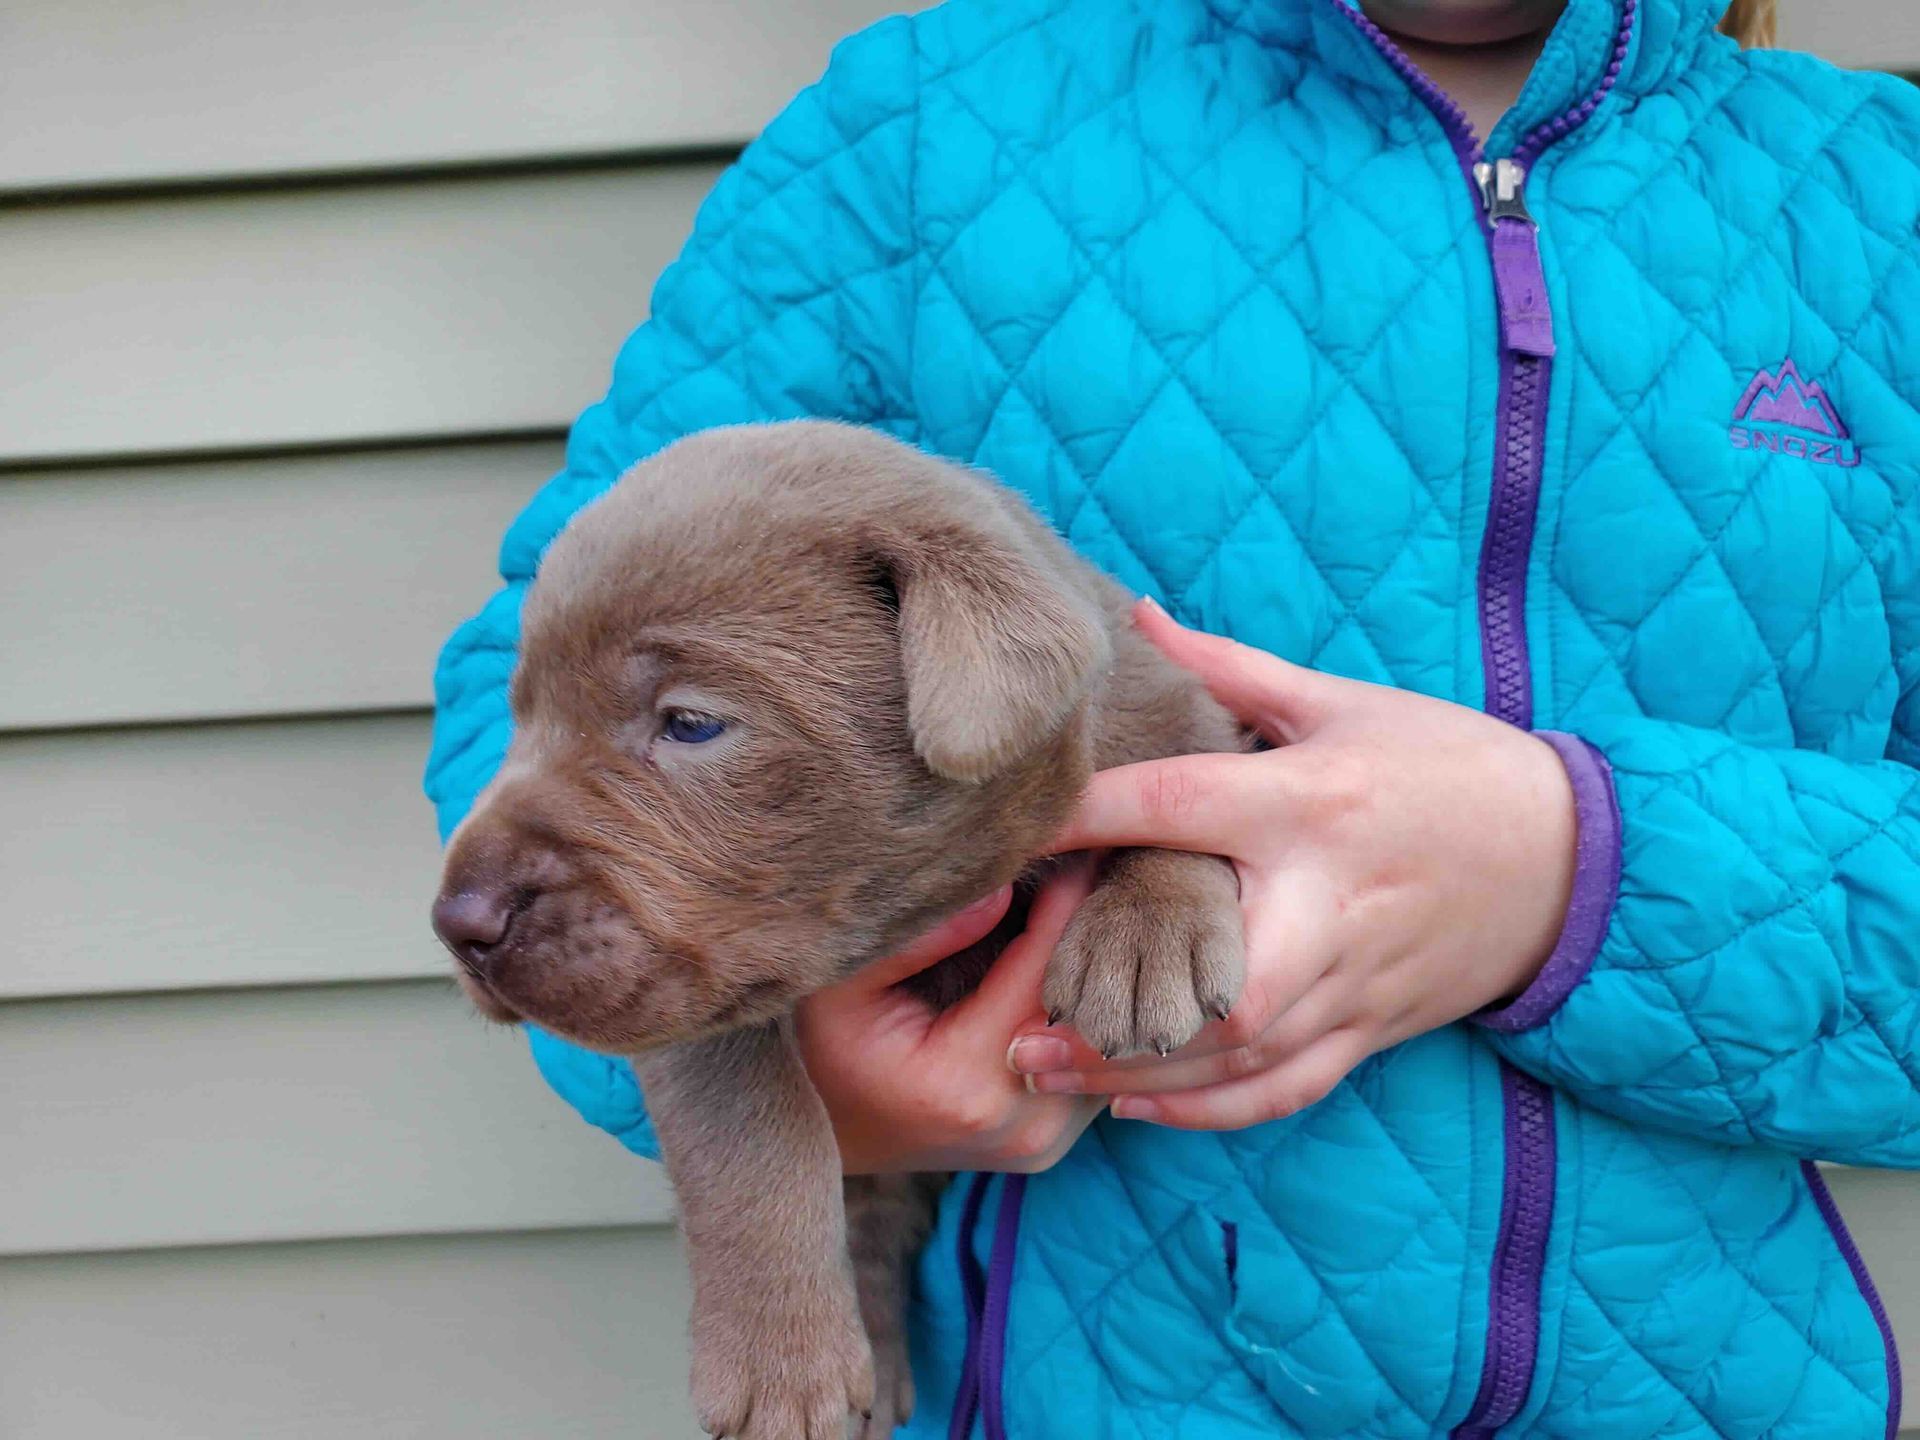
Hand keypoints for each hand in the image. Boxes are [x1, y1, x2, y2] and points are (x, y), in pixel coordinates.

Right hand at [796, 865, 1107, 1173]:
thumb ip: (916, 937)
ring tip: (1095, 894)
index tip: (1076, 842)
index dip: (1064, 903)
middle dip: (1091, 930)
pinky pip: (1089, 1060)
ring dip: (1098, 970)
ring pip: (1100, 1037)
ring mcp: (1043, 1141)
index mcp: (968, 1086)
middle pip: (1087, 1008)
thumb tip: (999, 887)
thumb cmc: (824, 1053)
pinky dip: (1088, 1006)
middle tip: (1100, 854)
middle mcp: (1021, 1125)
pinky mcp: (1053, 1140)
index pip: (1044, 973)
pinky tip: (1079, 954)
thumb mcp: (841, 986)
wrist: (829, 1137)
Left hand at [1009, 599, 1576, 1129]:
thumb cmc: (1444, 763)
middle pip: (1219, 979)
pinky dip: (1208, 1108)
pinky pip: (1284, 1087)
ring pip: (1240, 1052)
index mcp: (1312, 805)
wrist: (1572, 859)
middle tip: (1016, 1020)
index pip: (1180, 808)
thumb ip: (1233, 670)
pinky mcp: (1370, 1027)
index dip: (1087, 815)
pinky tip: (1135, 1105)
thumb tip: (1137, 617)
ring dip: (1137, 1074)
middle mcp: (1329, 903)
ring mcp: (1353, 978)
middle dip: (1116, 1009)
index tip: (1006, 828)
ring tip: (1042, 1071)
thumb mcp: (1344, 703)